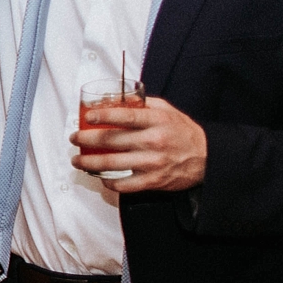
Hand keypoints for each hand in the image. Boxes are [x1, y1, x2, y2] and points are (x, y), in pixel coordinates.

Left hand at [69, 95, 207, 192]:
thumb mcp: (168, 111)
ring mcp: (152, 163)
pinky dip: (108, 181)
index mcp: (157, 121)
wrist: (207, 158)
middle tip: (75, 139)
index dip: (103, 116)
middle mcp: (154, 141)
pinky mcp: (153, 181)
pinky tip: (100, 176)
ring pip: (112, 163)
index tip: (87, 117)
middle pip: (112, 140)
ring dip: (89, 162)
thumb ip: (144, 104)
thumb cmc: (183, 133)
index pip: (126, 116)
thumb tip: (118, 98)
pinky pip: (123, 184)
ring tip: (77, 160)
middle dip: (87, 139)